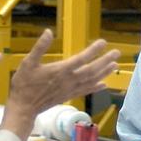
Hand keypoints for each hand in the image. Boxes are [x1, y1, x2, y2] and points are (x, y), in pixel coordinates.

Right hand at [2, 30, 119, 140]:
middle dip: (104, 61)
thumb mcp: (27, 63)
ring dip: (104, 73)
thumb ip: (39, 47)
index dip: (93, 51)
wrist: (23, 108)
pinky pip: (85, 91)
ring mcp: (69, 89)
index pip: (81, 59)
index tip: (103, 42)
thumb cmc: (24, 84)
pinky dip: (95, 87)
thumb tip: (48, 32)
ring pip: (91, 81)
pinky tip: (104, 84)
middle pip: (91, 70)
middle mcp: (68, 80)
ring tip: (115, 65)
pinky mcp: (68, 96)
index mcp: (60, 71)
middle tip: (117, 53)